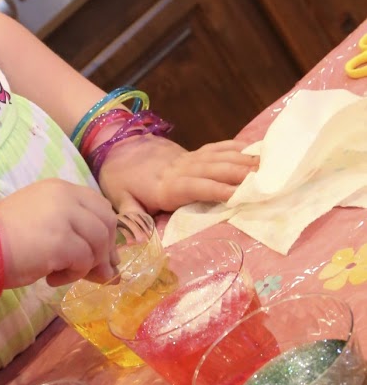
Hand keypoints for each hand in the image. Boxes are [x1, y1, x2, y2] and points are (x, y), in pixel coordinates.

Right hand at [0, 179, 117, 287]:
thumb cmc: (0, 237)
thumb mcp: (40, 224)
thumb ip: (72, 234)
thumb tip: (109, 268)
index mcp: (58, 188)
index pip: (99, 205)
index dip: (105, 231)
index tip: (100, 254)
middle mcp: (65, 196)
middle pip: (106, 221)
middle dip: (105, 250)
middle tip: (94, 271)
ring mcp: (64, 217)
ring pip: (99, 242)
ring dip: (87, 265)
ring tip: (63, 274)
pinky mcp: (62, 242)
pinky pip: (84, 262)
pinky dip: (72, 275)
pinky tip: (51, 278)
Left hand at [96, 135, 257, 214]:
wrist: (116, 146)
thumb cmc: (120, 178)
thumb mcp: (120, 200)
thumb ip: (132, 217)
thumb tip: (141, 238)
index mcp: (166, 186)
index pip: (196, 187)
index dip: (218, 190)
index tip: (240, 195)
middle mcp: (182, 170)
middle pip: (215, 170)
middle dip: (241, 174)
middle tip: (267, 180)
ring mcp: (189, 158)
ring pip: (220, 157)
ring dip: (244, 160)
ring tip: (269, 166)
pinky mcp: (193, 152)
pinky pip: (218, 147)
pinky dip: (238, 148)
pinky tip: (256, 150)